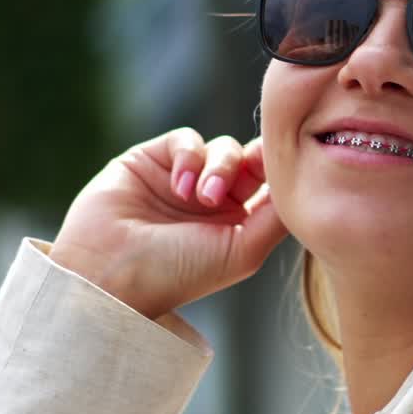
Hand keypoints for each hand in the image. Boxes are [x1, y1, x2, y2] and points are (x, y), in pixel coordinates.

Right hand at [49, 128, 288, 317]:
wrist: (109, 272)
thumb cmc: (178, 274)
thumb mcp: (243, 252)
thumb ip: (276, 216)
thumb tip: (303, 181)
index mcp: (237, 227)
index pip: (270, 187)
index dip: (280, 174)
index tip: (283, 172)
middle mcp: (212, 203)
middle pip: (251, 161)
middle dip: (255, 162)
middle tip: (250, 173)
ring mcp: (183, 181)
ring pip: (223, 148)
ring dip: (220, 166)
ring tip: (202, 197)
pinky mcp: (151, 160)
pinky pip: (187, 140)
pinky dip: (190, 157)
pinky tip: (181, 187)